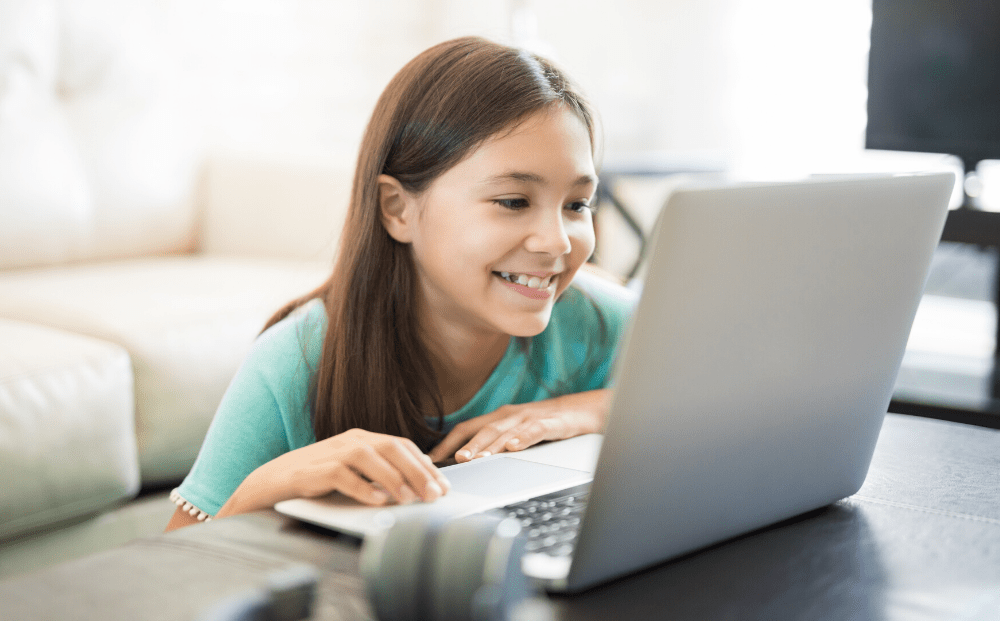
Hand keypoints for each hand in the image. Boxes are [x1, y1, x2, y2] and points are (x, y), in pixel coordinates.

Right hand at [266, 429, 449, 506]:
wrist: (269, 484)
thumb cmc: (315, 481)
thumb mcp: (352, 474)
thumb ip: (378, 474)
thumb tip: (417, 483)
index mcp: (361, 439)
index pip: (402, 446)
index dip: (425, 464)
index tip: (443, 485)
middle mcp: (349, 441)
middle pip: (391, 448)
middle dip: (417, 471)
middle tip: (434, 495)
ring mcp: (330, 453)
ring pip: (369, 457)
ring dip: (393, 478)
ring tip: (409, 498)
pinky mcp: (312, 471)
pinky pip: (341, 475)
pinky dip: (362, 487)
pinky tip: (378, 501)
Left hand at [427, 389, 609, 463]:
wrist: (584, 410)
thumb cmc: (546, 424)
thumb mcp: (516, 432)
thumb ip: (494, 444)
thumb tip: (464, 464)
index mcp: (499, 418)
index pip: (466, 428)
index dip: (447, 442)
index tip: (430, 459)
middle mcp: (511, 415)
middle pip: (483, 429)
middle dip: (466, 446)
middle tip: (451, 462)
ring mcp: (531, 417)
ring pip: (506, 430)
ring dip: (490, 445)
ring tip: (478, 459)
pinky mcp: (553, 423)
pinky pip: (537, 430)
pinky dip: (524, 437)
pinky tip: (515, 447)